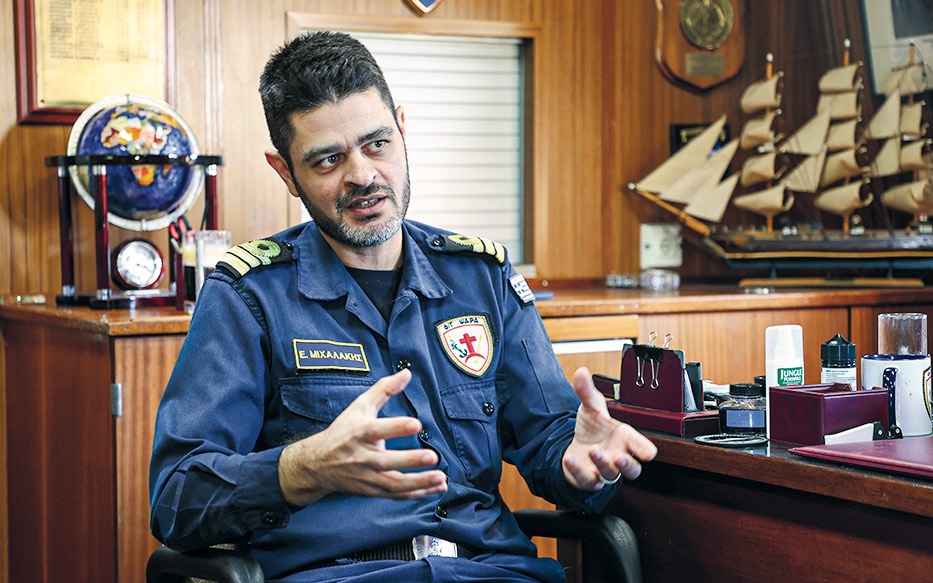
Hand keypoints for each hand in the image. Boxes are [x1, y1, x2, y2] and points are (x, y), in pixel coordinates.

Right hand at [278, 369, 447, 505]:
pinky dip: (417, 493)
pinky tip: (436, 488)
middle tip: (432, 456)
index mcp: (359, 433)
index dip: (396, 427)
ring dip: (419, 482)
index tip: (416, 424)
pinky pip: (396, 494)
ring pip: (393, 483)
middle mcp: (361, 456)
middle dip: (410, 460)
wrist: (317, 464)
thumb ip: (384, 389)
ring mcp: (366, 476)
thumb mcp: (359, 406)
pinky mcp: (371, 491)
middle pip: (386, 461)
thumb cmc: (343, 432)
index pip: (377, 430)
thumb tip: (407, 373)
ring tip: (440, 478)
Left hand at [562, 367, 657, 490]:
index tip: (649, 453)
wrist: (576, 444)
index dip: (645, 450)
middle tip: (619, 457)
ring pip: (610, 474)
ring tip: (592, 450)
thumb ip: (587, 392)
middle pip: (632, 469)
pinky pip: (586, 480)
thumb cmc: (593, 429)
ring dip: (602, 463)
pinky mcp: (588, 479)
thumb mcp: (590, 407)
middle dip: (628, 464)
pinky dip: (577, 470)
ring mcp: (604, 470)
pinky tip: (569, 458)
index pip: (641, 447)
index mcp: (624, 439)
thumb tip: (581, 372)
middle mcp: (617, 457)